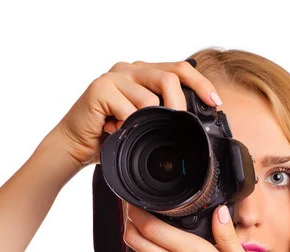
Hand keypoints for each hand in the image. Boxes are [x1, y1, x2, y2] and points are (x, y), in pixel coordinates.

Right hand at [44, 59, 220, 169]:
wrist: (74, 144)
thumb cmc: (109, 135)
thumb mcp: (142, 123)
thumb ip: (161, 114)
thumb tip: (191, 120)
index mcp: (142, 73)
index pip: (178, 69)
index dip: (200, 84)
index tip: (215, 102)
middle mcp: (129, 69)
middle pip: (168, 77)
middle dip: (180, 105)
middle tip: (182, 126)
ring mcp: (114, 77)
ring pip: (149, 98)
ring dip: (147, 123)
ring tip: (132, 132)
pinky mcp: (100, 89)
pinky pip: (128, 110)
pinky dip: (127, 127)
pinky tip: (116, 131)